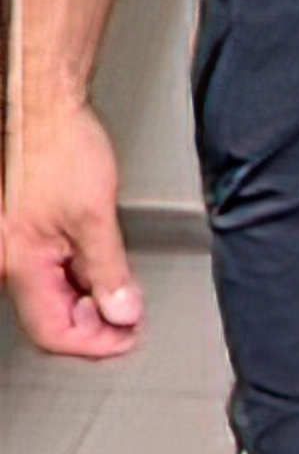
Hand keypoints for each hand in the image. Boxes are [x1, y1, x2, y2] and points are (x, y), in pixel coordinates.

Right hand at [7, 101, 143, 356]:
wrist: (46, 111)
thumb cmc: (61, 147)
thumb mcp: (96, 214)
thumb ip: (109, 269)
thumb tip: (123, 311)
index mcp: (19, 264)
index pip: (53, 332)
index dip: (96, 343)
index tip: (128, 338)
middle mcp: (10, 261)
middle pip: (51, 318)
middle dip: (94, 323)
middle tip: (131, 317)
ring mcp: (16, 249)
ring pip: (52, 296)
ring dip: (89, 301)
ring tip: (122, 293)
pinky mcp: (26, 235)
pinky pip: (51, 272)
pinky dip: (79, 278)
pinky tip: (101, 270)